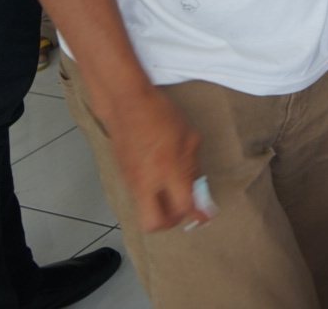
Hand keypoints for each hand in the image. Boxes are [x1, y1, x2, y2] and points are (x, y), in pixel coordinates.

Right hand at [101, 86, 204, 232]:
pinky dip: (150, 196)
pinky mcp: (123, 176)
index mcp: (169, 170)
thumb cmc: (160, 115)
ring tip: (172, 194)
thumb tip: (196, 188)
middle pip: (155, 223)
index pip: (183, 206)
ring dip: (159, 210)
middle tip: (182, 211)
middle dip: (170, 223)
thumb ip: (192, 167)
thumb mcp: (189, 137)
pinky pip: (137, 196)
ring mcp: (132, 180)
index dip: (197, 215)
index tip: (204, 216)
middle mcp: (148, 181)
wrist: (128, 104)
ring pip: (143, 212)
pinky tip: (160, 181)